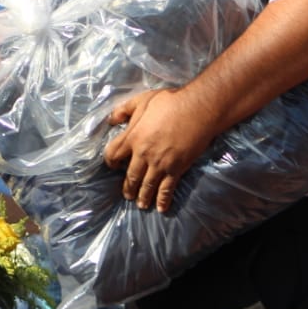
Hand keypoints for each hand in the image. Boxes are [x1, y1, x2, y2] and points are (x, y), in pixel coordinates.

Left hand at [102, 88, 216, 212]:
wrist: (197, 110)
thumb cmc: (169, 102)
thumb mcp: (142, 100)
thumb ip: (124, 110)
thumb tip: (111, 120)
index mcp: (133, 137)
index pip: (113, 155)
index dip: (110, 162)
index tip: (112, 166)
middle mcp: (143, 154)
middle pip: (130, 175)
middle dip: (128, 187)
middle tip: (127, 195)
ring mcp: (160, 164)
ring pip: (147, 185)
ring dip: (142, 196)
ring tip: (140, 204)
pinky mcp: (176, 169)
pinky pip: (167, 188)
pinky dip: (163, 199)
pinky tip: (161, 208)